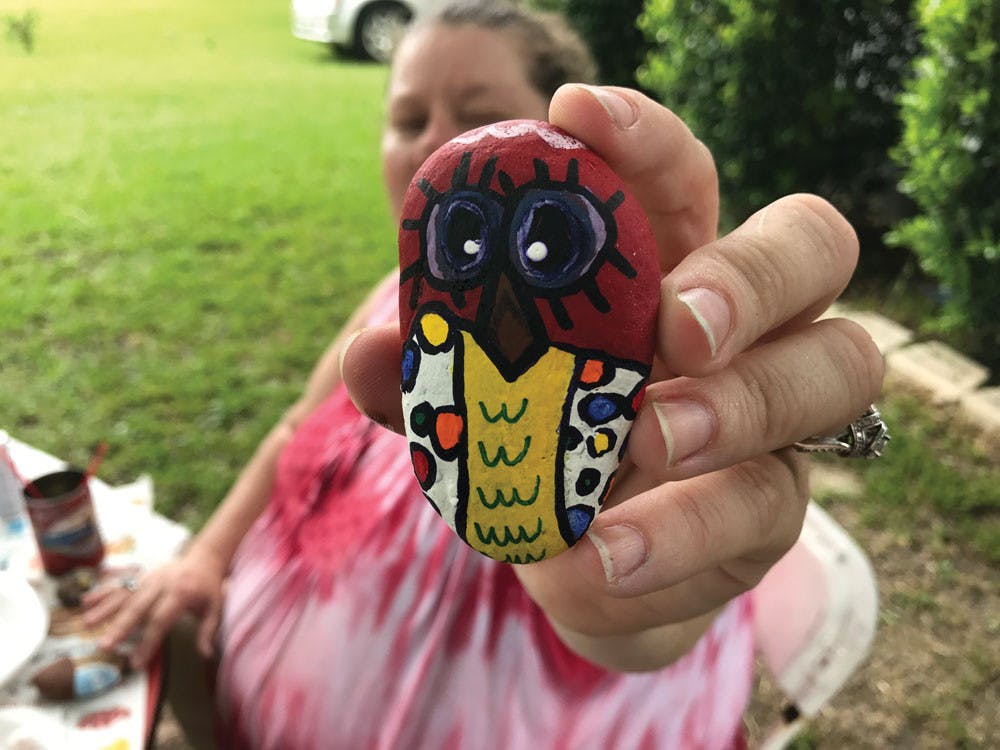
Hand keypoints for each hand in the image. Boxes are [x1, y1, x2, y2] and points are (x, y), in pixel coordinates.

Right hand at [83, 547, 225, 668]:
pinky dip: (103, 591)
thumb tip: (206, 655)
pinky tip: (86, 601)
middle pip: (137, 607)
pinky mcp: (142, 574)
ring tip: (87, 623)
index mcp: (181, 594)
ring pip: (125, 593)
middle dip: (119, 627)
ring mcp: (150, 577)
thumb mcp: (216, 607)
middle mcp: (162, 584)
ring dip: (105, 608)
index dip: (148, 642)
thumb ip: (208, 631)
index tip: (135, 663)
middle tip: (103, 645)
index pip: (161, 620)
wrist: (205, 557)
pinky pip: (121, 582)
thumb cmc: (209, 587)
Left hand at [340, 85, 883, 668]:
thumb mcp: (484, 407)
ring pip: (837, 369)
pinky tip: (597, 556)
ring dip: (737, 407)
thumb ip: (436, 378)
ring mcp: (778, 414)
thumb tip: (372, 352)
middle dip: (747, 275)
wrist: (581, 564)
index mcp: (667, 270)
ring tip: (644, 445)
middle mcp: (746, 325)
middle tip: (672, 328)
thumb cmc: (542, 450)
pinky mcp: (774, 508)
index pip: (682, 177)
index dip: (643, 139)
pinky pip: (766, 507)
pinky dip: (678, 535)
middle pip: (815, 246)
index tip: (573, 114)